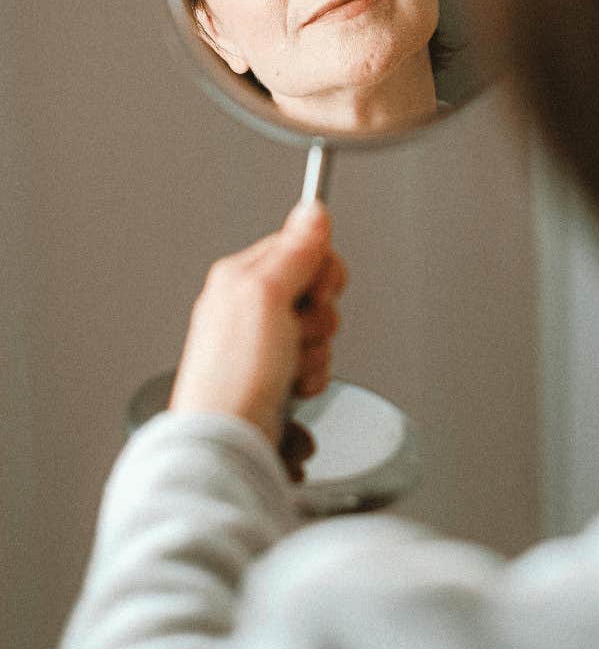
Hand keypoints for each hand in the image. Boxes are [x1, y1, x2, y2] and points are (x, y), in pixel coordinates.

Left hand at [169, 202, 346, 446]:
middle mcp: (250, 305)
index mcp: (242, 275)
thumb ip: (294, 250)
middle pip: (316, 289)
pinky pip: (315, 361)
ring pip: (319, 328)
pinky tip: (292, 383)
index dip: (321, 268)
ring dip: (316, 349)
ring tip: (289, 363)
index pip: (301, 247)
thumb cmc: (233, 373)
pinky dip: (312, 374)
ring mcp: (263, 342)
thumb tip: (313, 210)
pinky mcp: (275, 373)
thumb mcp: (267, 295)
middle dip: (320, 313)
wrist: (227, 438)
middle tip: (298, 329)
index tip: (316, 289)